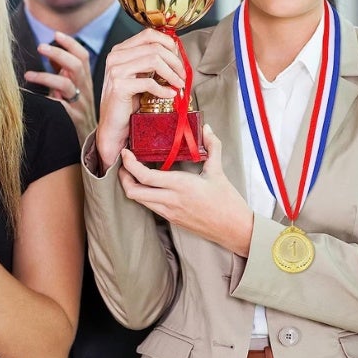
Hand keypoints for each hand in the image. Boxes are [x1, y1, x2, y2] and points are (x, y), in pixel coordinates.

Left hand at [24, 31, 96, 143]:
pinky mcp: (74, 119)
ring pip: (66, 84)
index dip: (71, 43)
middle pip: (76, 65)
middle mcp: (85, 91)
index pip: (83, 56)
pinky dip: (45, 100)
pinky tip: (31, 99)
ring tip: (28, 74)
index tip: (56, 34)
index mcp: (86, 82)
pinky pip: (59, 107)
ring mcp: (80, 105)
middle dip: (58, 53)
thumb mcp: (75, 92)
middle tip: (40, 46)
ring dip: (46, 76)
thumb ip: (66, 76)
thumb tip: (55, 58)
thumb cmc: (78, 115)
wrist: (91, 145)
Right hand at [96, 29, 186, 168]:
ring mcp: (116, 70)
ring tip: (179, 85)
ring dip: (172, 74)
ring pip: (154, 60)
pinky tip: (170, 94)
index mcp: (121, 50)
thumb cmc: (128, 101)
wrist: (113, 126)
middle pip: (154, 47)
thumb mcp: (140, 76)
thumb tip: (176, 53)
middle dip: (174, 61)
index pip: (149, 34)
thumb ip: (151, 62)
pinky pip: (149, 82)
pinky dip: (164, 89)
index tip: (180, 58)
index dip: (169, 44)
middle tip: (183, 75)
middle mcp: (116, 56)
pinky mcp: (119, 86)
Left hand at [118, 124, 253, 256]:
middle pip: (133, 192)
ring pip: (139, 201)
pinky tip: (150, 185)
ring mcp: (169, 212)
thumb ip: (213, 146)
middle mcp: (170, 200)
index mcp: (181, 185)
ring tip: (134, 173)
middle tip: (125, 164)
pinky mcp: (172, 220)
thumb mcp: (219, 171)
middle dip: (123, 177)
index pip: (145, 176)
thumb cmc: (227, 201)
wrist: (234, 229)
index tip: (126, 153)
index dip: (129, 164)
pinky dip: (144, 195)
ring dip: (132, 186)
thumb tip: (206, 128)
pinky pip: (150, 206)